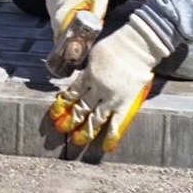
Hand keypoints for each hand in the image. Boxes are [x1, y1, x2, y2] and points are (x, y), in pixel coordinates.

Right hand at [44, 0, 109, 35]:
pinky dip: (59, 14)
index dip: (64, 39)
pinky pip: (52, 9)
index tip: (70, 47)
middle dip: (64, 33)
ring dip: (61, 23)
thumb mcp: (101, 0)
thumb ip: (94, 18)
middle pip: (55, 23)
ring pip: (52, 17)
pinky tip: (70, 12)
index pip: (60, 25)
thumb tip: (90, 37)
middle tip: (74, 40)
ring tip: (74, 24)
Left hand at [49, 16, 171, 151]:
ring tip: (76, 140)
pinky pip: (117, 124)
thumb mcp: (94, 54)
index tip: (55, 112)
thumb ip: (87, 68)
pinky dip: (111, 136)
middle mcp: (97, 89)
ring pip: (95, 118)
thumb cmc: (116, 45)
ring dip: (85, 130)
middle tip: (60, 128)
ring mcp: (111, 99)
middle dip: (70, 119)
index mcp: (88, 76)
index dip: (63, 104)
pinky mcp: (125, 104)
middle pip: (81, 108)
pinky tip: (106, 147)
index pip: (72, 93)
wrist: (137, 47)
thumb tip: (81, 75)